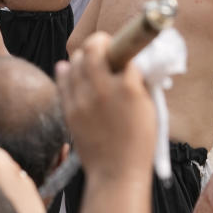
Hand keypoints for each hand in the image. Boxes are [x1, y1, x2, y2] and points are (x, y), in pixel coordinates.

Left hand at [57, 32, 157, 182]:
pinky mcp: (69, 111)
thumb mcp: (150, 108)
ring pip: (75, 62)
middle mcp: (103, 88)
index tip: (125, 47)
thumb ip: (138, 83)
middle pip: (94, 49)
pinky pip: (62, 81)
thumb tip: (131, 65)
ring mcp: (83, 99)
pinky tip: (67, 67)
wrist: (116, 171)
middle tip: (105, 45)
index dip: (125, 47)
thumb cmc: (139, 141)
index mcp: (128, 86)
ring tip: (89, 58)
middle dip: (100, 42)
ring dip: (83, 55)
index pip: (124, 52)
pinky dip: (65, 71)